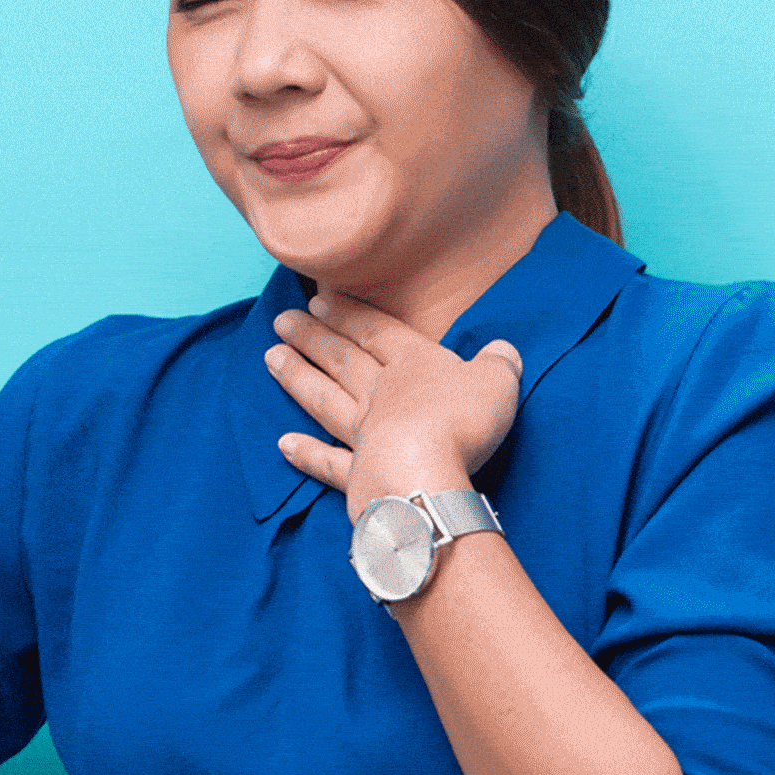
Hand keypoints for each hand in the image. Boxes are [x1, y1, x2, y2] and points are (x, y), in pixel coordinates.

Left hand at [264, 291, 523, 524]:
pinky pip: (328, 462)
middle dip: (313, 337)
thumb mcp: (497, 382)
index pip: (378, 332)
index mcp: (413, 366)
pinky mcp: (357, 476)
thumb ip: (498, 364)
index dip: (351, 314)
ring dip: (299, 378)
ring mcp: (363, 435)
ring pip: (325, 400)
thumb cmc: (462, 422)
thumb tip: (503, 350)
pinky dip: (307, 454)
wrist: (425, 476)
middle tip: (282, 320)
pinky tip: (284, 444)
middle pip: (343, 360)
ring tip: (271, 358)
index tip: (318, 298)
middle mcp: (381, 395)